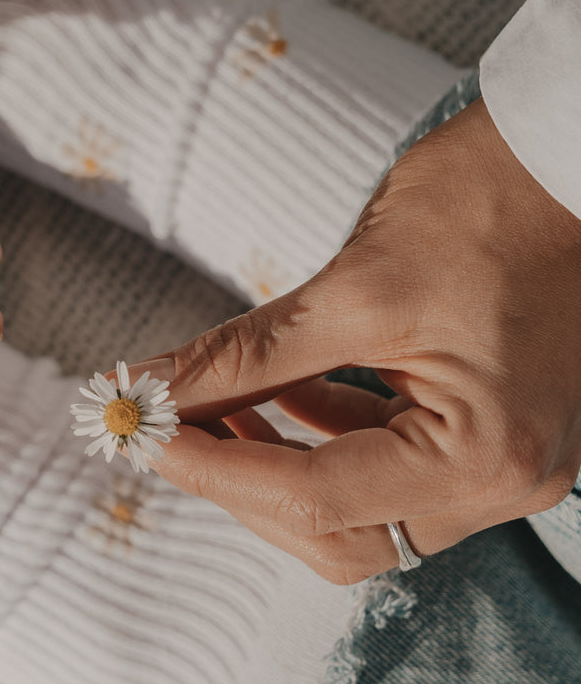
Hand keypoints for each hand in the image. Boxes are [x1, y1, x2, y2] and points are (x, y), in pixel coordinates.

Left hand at [137, 98, 580, 582]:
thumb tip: (147, 389)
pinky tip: (271, 395)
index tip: (144, 434)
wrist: (572, 154)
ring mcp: (497, 461)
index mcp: (486, 456)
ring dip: (272, 464)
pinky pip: (379, 463)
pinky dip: (315, 436)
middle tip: (171, 429)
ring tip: (210, 407)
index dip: (215, 469)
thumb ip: (243, 358)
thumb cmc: (490, 204)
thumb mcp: (352, 290)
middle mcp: (503, 480)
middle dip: (241, 482)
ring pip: (351, 507)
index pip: (316, 498)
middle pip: (334, 529)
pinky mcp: (480, 429)